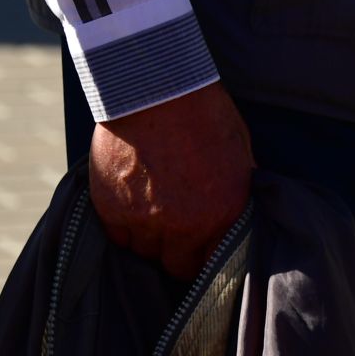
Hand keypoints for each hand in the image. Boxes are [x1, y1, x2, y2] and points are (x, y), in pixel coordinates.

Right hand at [89, 82, 253, 279]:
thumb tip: (243, 217)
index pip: (215, 267)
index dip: (208, 261)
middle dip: (178, 253)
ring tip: (152, 214)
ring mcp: (146, 220)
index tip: (203, 253)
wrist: (157, 88)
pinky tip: (131, 207)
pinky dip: (123, 228)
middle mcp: (185, 227)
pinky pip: (117, 238)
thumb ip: (238, 195)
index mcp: (223, 217)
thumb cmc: (206, 117)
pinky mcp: (112, 208)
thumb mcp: (240, 157)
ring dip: (149, 240)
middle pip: (177, 267)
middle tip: (176, 233)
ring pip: (145, 254)